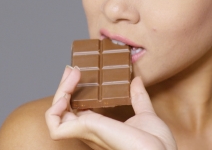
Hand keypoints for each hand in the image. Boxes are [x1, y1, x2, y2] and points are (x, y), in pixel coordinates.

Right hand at [45, 66, 176, 149]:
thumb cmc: (157, 147)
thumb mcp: (146, 115)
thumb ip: (138, 98)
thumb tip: (136, 80)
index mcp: (101, 129)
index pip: (77, 110)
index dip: (73, 91)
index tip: (78, 72)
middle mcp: (90, 132)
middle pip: (63, 111)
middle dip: (63, 86)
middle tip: (72, 68)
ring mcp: (86, 132)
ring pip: (55, 115)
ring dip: (59, 92)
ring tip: (71, 75)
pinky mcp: (86, 131)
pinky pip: (55, 125)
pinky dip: (54, 109)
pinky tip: (66, 94)